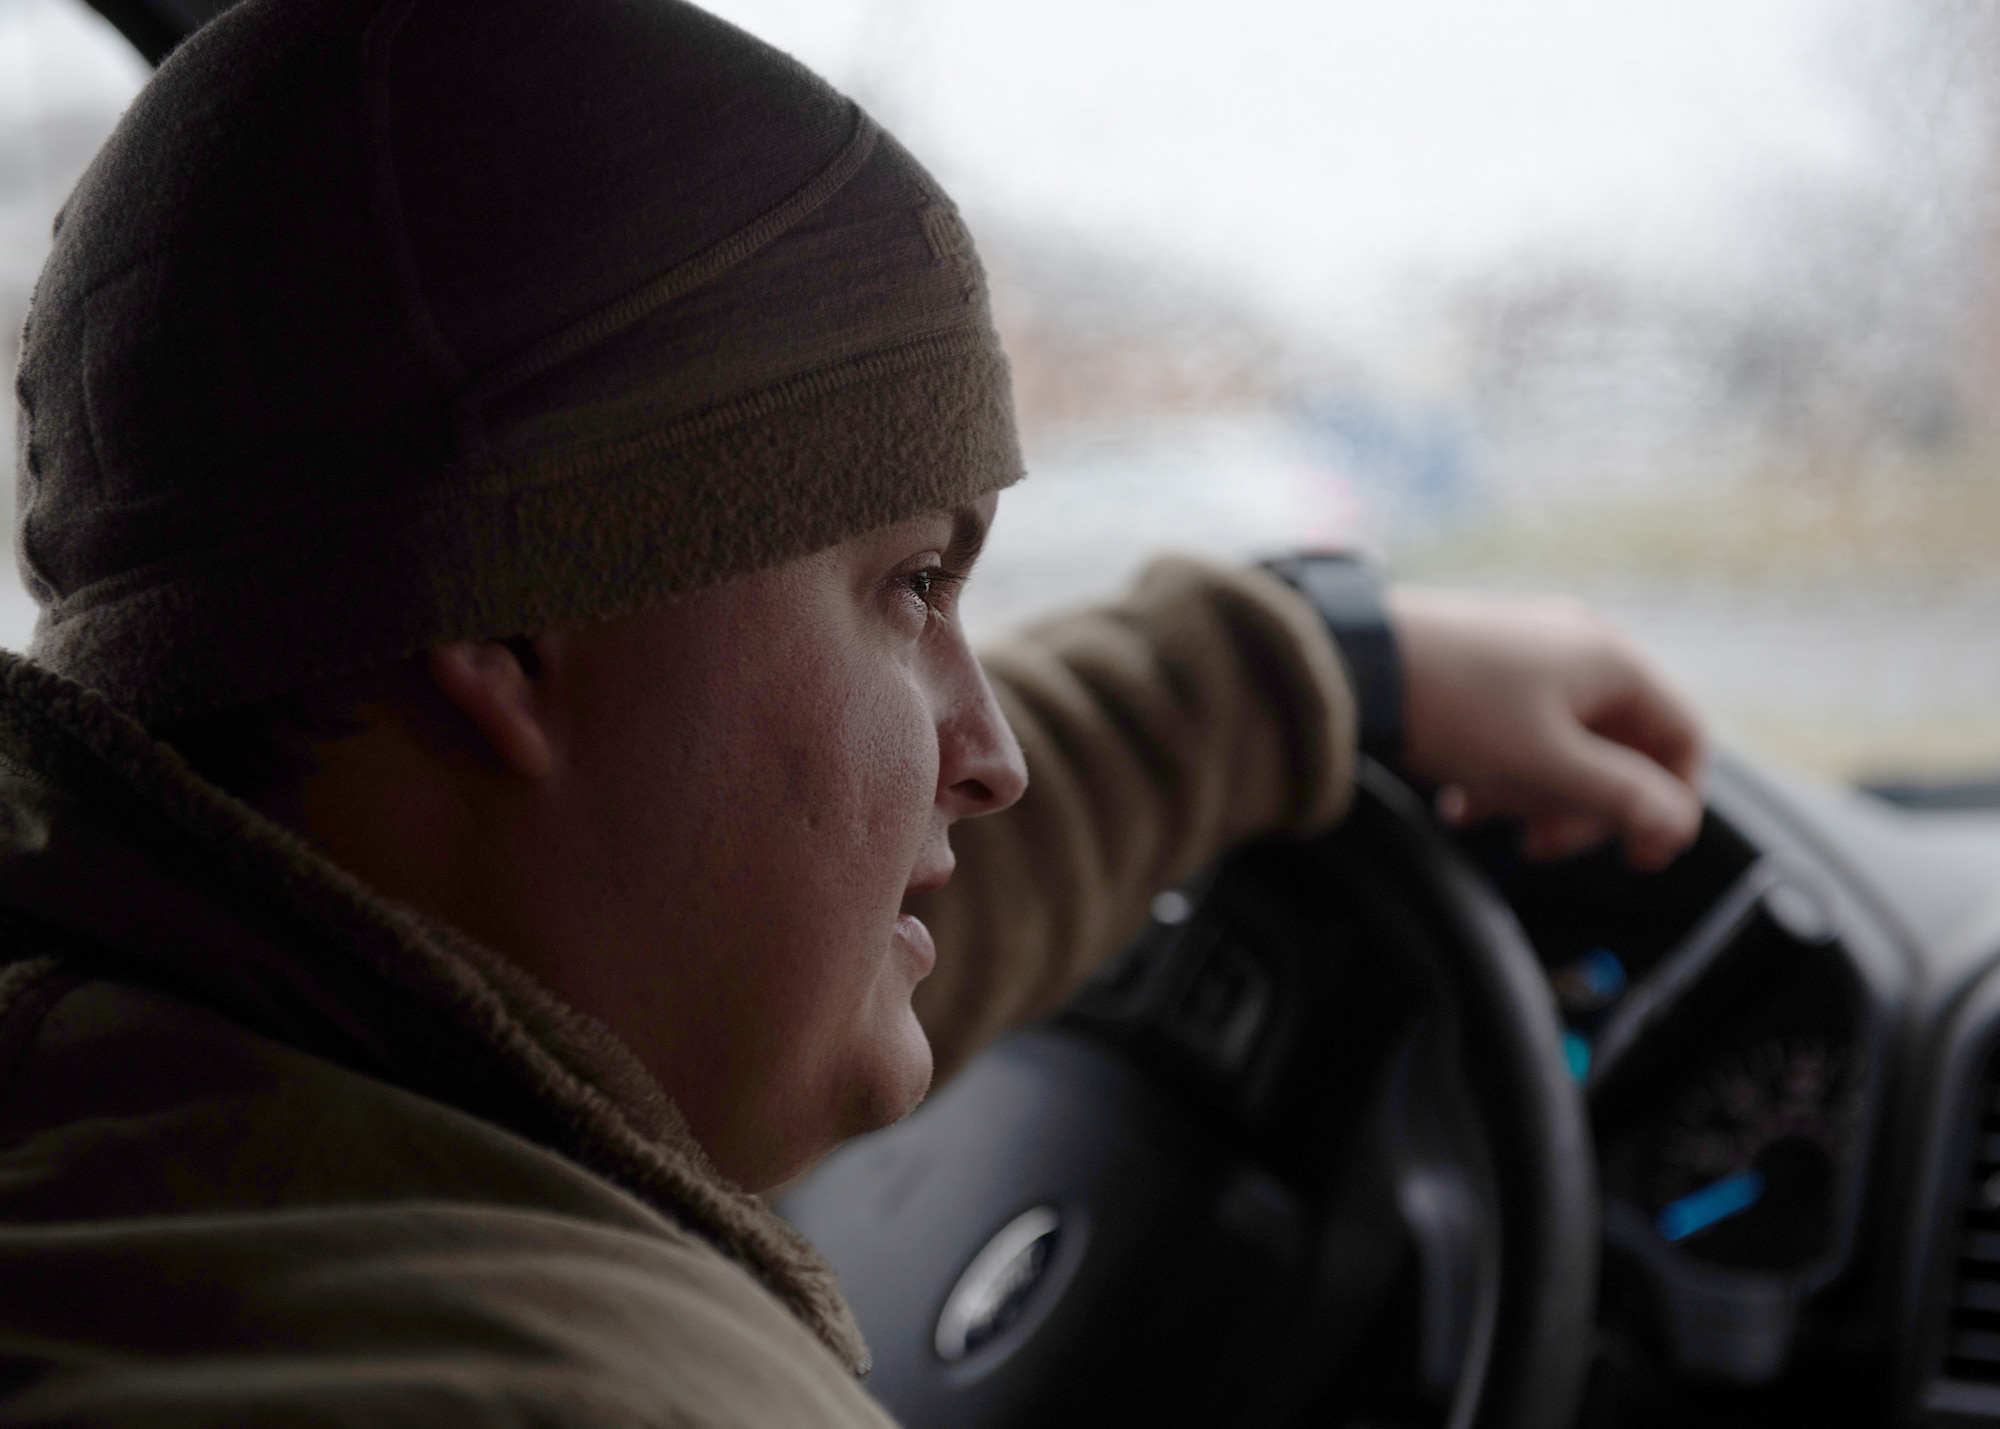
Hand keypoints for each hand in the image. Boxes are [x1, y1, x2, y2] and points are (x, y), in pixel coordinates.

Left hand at [1386, 588, 1704, 870]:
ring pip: (1563, 750)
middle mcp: (1579, 649)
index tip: (1639, 855)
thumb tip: (1676, 823)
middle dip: (1583, 808)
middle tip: (1539, 843)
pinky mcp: (1483, 671)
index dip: (1673, 802)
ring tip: (1485, 814)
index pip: (1683, 736)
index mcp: (1613, 662)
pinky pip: (1517, 736)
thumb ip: (1619, 797)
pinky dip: (1497, 774)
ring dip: (1533, 796)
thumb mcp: (1545, 766)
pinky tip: (1458, 801)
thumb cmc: (1454, 706)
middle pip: (1621, 750)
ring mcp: (1530, 657)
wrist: (1352, 663)